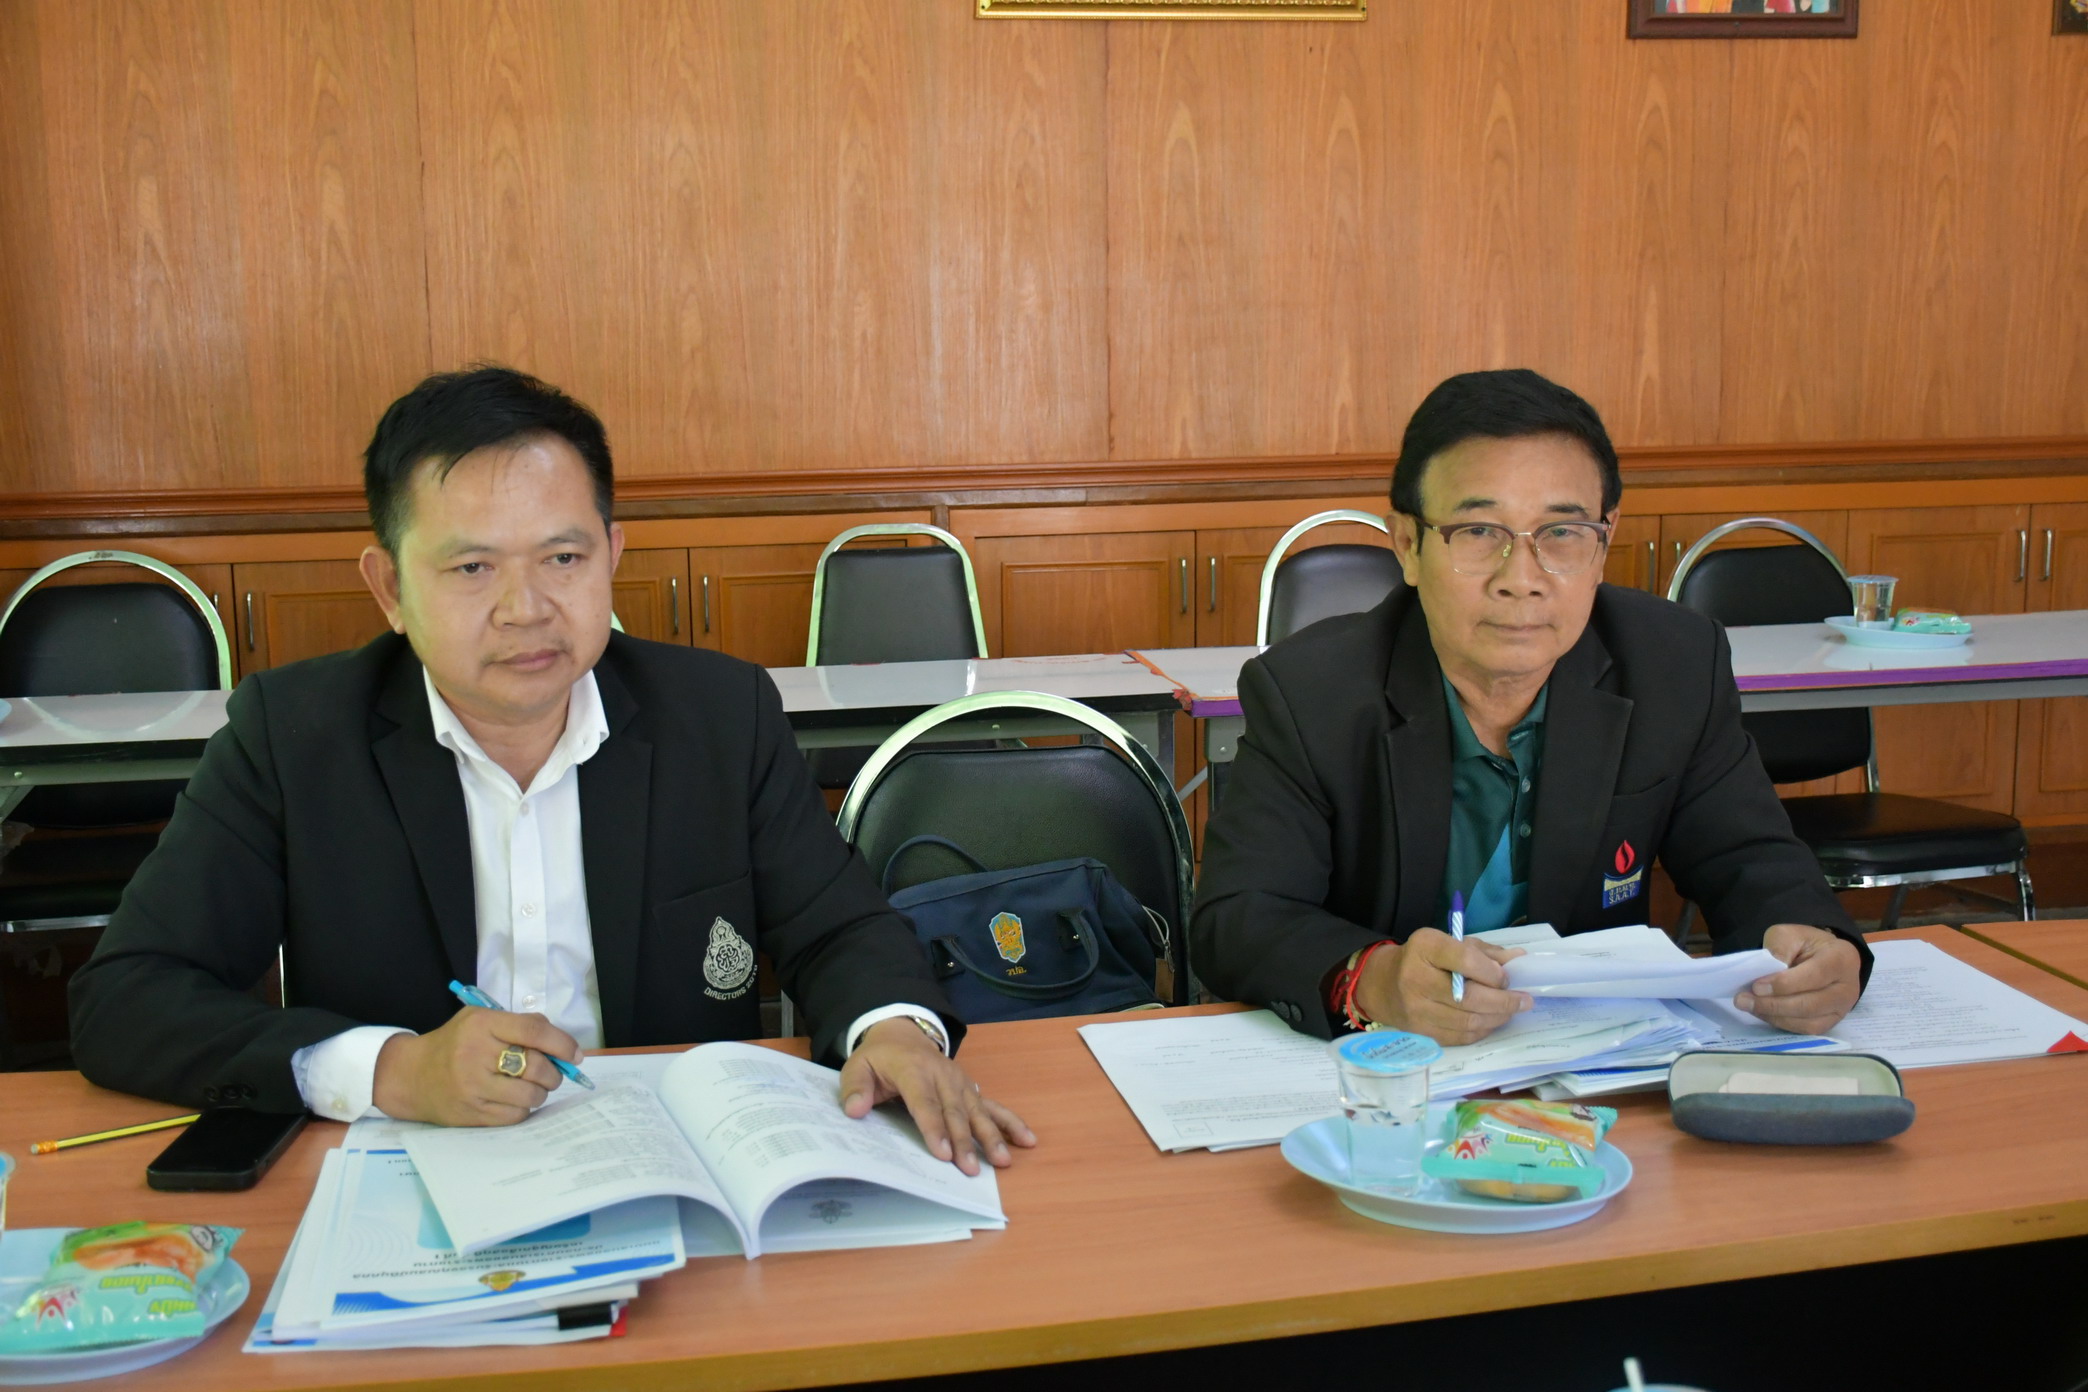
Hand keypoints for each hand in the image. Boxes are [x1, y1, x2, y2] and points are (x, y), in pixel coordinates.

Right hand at [372, 1008, 578, 1125]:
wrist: (410, 1076)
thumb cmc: (454, 1044)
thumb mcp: (480, 1020)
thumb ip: (519, 1025)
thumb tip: (562, 1045)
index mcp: (481, 1025)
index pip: (534, 1031)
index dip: (562, 1043)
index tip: (575, 1054)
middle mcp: (476, 1055)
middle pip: (537, 1066)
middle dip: (555, 1072)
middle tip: (553, 1073)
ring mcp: (473, 1088)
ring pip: (531, 1095)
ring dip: (541, 1092)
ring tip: (533, 1086)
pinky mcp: (471, 1114)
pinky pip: (516, 1115)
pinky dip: (524, 1108)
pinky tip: (515, 1100)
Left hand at [838, 1018, 1036, 1175]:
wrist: (903, 1034)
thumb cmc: (879, 1058)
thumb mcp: (857, 1067)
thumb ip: (854, 1088)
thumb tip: (854, 1110)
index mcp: (913, 1070)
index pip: (925, 1102)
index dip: (934, 1128)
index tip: (943, 1153)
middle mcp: (942, 1076)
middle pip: (955, 1111)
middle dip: (964, 1141)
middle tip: (970, 1169)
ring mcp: (961, 1083)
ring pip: (977, 1111)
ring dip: (991, 1136)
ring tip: (1002, 1160)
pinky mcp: (971, 1089)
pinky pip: (993, 1106)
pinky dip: (1011, 1122)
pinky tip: (1027, 1140)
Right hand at [1350, 928, 1531, 1045]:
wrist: (1382, 984)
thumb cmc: (1423, 959)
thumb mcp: (1449, 943)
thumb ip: (1484, 952)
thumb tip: (1519, 959)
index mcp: (1425, 947)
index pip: (1465, 959)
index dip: (1492, 972)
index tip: (1507, 977)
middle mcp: (1416, 978)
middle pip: (1470, 997)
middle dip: (1504, 1001)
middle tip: (1524, 1000)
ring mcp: (1416, 1010)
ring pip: (1468, 1021)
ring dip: (1497, 1018)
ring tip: (1511, 1011)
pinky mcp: (1420, 1032)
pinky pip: (1460, 1037)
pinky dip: (1481, 1031)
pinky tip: (1491, 1021)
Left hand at [1735, 923, 1862, 1032]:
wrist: (1822, 957)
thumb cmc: (1806, 945)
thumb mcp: (1790, 935)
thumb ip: (1779, 949)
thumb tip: (1765, 974)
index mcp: (1842, 959)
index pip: (1813, 976)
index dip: (1784, 984)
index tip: (1756, 986)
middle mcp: (1848, 987)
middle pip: (1809, 1004)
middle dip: (1773, 1005)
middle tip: (1743, 1000)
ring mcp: (1842, 1008)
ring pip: (1807, 1022)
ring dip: (1774, 1017)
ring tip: (1749, 1006)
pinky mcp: (1832, 1022)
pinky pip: (1806, 1030)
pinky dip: (1782, 1024)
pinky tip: (1763, 1013)